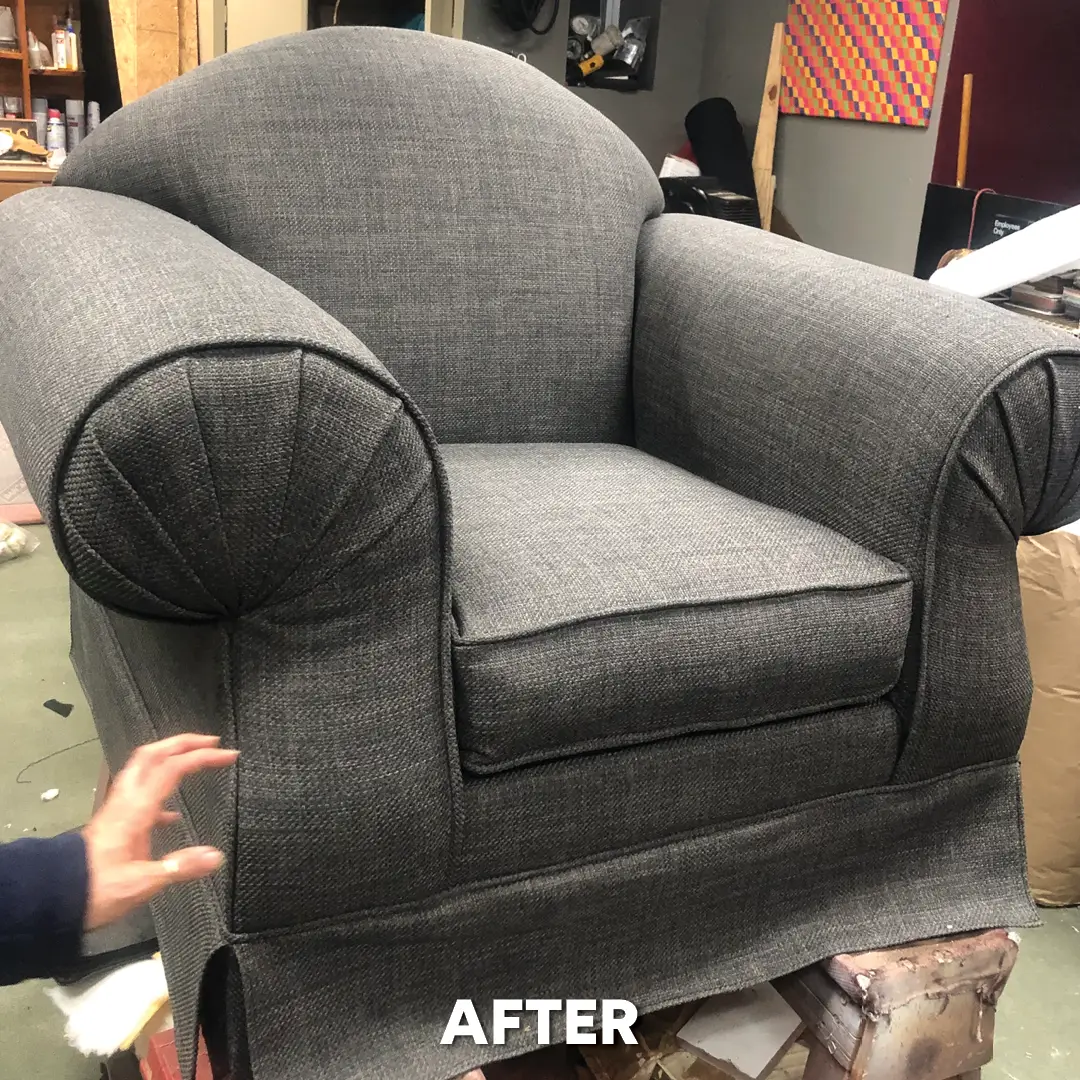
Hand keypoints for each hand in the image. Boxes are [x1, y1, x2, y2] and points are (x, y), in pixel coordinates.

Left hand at [82, 734, 238, 930]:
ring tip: (193, 762)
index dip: (202, 756)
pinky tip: (172, 815)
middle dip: (182, 742)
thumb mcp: (143, 882)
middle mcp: (126, 801)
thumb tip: (215, 856)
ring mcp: (117, 810)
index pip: (172, 768)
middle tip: (209, 742)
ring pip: (142, 769)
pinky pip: (139, 794)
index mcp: (136, 809)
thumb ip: (181, 867)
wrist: (55, 897)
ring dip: (168, 758)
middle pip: (152, 755)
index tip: (228, 755)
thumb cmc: (97, 889)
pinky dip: (159, 792)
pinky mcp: (113, 823)